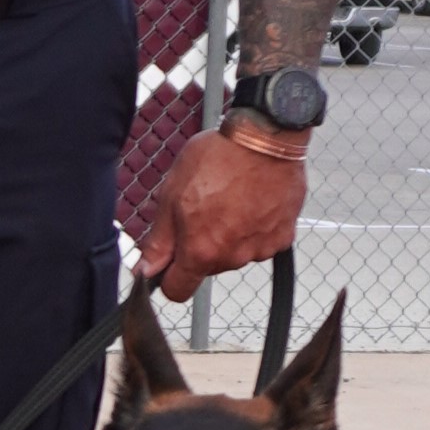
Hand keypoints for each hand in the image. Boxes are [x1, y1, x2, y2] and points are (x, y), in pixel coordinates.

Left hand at [135, 125, 302, 299]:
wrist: (265, 138)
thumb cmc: (216, 159)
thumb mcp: (172, 195)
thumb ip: (159, 240)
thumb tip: (146, 270)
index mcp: (201, 251)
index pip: (178, 291)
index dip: (168, 277)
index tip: (168, 260)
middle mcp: (233, 258)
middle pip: (207, 268)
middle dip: (199, 246)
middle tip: (201, 209)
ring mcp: (261, 248)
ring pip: (234, 254)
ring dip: (228, 236)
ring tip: (229, 200)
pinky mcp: (283, 237)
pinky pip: (260, 242)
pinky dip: (254, 228)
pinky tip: (251, 201)